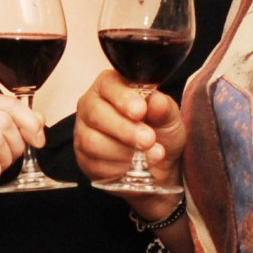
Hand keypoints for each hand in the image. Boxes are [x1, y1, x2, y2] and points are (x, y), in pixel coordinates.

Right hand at [75, 70, 188, 199]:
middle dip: (125, 129)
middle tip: (148, 139)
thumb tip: (156, 101)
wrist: (159, 165)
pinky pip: (94, 163)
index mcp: (111, 86)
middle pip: (96, 114)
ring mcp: (83, 132)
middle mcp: (91, 105)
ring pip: (92, 141)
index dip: (124, 98)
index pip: (109, 85)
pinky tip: (132, 166)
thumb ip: (163, 107)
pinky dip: (118, 167)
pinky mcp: (83, 158)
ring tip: (145, 154)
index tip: (140, 111)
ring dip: (123, 151)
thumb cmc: (160, 131)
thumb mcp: (169, 117)